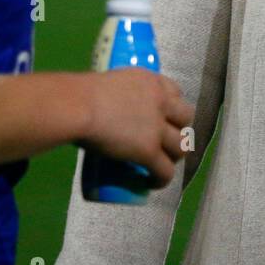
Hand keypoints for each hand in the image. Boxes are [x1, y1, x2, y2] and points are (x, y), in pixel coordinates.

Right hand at [79, 69, 192, 187]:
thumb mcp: (109, 85)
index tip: (165, 116)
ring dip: (174, 156)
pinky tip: (152, 183)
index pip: (176, 92)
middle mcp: (161, 102)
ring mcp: (157, 128)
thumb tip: (102, 109)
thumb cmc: (80, 93)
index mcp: (151, 81)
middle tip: (165, 140)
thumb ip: (113, 95)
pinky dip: (161, 180)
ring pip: (181, 146)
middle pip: (186, 118)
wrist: (78, 106)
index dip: (174, 107)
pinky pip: (165, 171)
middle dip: (180, 130)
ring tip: (161, 163)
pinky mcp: (149, 150)